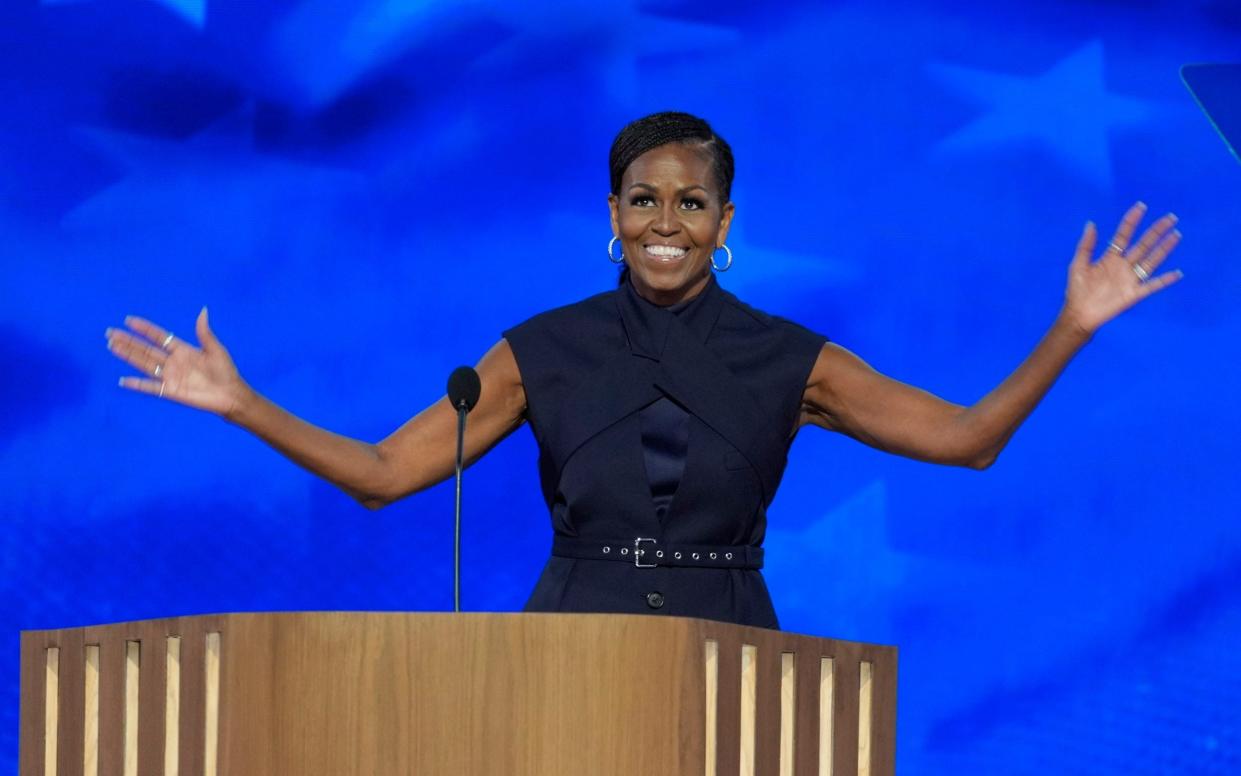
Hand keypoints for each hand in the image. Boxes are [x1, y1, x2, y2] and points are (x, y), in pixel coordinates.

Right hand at [106, 307, 250, 417]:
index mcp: (183, 350)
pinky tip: (123, 381)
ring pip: (144, 364)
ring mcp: (170, 376)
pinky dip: (137, 384)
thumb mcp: (216, 349)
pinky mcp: (171, 391)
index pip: (158, 336)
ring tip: (112, 346)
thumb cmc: (226, 371)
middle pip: (145, 349)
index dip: (144, 328)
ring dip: (128, 356)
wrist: (231, 394)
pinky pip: (151, 387)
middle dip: (128, 341)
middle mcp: (173, 362)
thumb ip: (204, 332)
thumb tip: (203, 310)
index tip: (129, 320)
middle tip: (110, 333)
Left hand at [1060, 201, 1183, 334]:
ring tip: (1176, 235)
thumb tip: (1091, 223)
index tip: (1141, 206)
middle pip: (1143, 244)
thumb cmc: (1076, 290)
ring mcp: (1130, 279)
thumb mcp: (1078, 264)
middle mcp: (1123, 266)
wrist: (1078, 314)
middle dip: (1156, 231)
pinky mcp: (1134, 294)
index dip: (1132, 221)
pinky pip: (1153, 286)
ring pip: (1151, 261)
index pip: (1124, 235)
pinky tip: (1178, 273)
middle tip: (1170, 217)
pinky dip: (1165, 280)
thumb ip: (1086, 245)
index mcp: (1110, 258)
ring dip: (1164, 249)